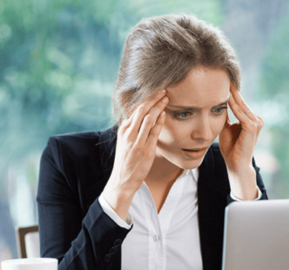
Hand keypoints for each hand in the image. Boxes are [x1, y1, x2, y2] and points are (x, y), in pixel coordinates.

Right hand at [102, 90, 167, 219]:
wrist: (122, 180)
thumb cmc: (126, 161)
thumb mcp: (125, 142)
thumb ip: (132, 130)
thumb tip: (141, 118)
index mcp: (123, 129)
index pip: (135, 109)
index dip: (146, 99)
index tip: (155, 91)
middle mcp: (129, 133)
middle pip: (142, 110)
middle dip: (153, 98)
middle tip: (163, 89)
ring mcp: (137, 141)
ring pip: (148, 118)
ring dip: (158, 106)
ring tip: (166, 98)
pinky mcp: (145, 149)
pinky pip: (154, 131)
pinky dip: (160, 121)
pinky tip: (165, 114)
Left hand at [219, 83, 263, 199]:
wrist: (236, 164)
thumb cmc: (231, 147)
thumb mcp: (226, 127)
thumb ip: (225, 116)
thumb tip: (217, 103)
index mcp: (251, 119)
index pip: (240, 102)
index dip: (231, 91)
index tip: (221, 80)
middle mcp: (256, 119)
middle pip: (241, 101)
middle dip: (232, 89)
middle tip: (223, 75)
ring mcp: (256, 123)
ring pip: (241, 105)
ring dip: (231, 95)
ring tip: (223, 83)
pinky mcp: (252, 127)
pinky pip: (241, 113)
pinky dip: (233, 105)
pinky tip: (225, 97)